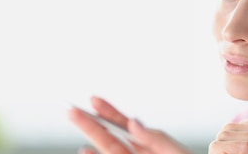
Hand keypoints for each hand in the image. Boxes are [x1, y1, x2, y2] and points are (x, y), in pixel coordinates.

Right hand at [68, 96, 190, 153]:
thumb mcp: (176, 151)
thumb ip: (156, 138)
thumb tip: (134, 122)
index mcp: (148, 144)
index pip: (124, 125)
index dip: (109, 113)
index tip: (94, 99)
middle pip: (110, 139)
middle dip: (90, 124)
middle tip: (71, 109)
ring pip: (108, 151)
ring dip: (91, 139)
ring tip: (76, 122)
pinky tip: (86, 151)